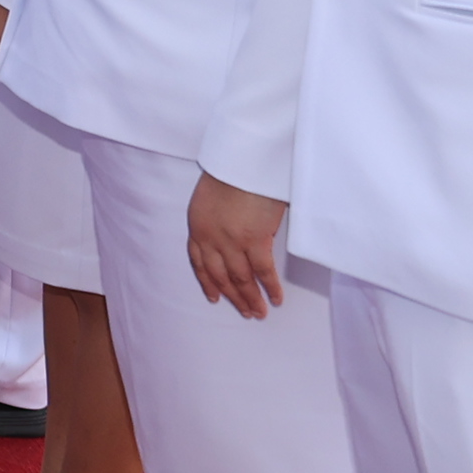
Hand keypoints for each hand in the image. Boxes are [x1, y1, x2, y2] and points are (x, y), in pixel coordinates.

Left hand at [184, 172, 288, 318]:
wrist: (243, 160)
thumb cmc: (233, 171)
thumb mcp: (212, 197)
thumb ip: (218, 219)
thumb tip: (234, 235)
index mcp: (197, 225)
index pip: (199, 261)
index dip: (207, 281)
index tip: (213, 295)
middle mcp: (209, 237)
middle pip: (220, 275)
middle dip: (233, 295)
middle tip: (244, 311)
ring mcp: (230, 241)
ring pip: (240, 278)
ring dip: (250, 299)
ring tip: (259, 312)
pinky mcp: (253, 240)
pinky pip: (262, 272)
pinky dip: (270, 288)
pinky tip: (275, 298)